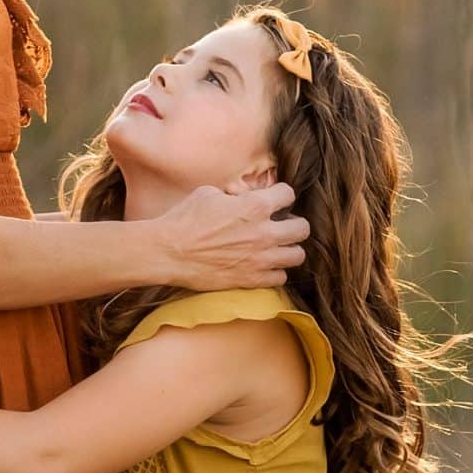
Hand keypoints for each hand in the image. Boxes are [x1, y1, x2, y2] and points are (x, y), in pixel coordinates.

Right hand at [156, 180, 307, 290]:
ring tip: (276, 248)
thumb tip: (243, 197)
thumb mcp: (209, 193)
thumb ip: (235, 194)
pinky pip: (280, 278)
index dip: (281, 195)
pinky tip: (263, 265)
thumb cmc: (185, 219)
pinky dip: (275, 271)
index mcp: (255, 206)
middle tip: (282, 225)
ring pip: (297, 256)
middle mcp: (264, 233)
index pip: (288, 194)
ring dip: (288, 250)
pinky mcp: (251, 280)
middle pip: (303, 228)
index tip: (275, 200)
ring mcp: (260, 259)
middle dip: (294, 224)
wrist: (168, 252)